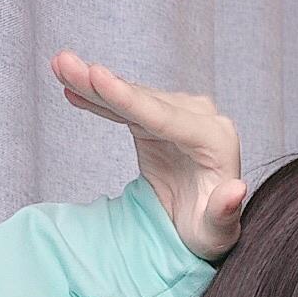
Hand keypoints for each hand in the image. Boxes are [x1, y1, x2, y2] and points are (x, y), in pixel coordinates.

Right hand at [50, 49, 246, 261]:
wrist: (203, 226)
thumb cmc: (209, 232)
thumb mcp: (217, 234)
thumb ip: (224, 214)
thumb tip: (237, 190)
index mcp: (217, 140)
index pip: (165, 117)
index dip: (128, 98)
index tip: (98, 76)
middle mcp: (202, 119)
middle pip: (144, 100)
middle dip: (101, 83)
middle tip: (64, 62)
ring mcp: (180, 115)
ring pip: (132, 97)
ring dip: (93, 83)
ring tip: (60, 64)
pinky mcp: (160, 119)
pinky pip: (126, 107)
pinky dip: (99, 99)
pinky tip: (71, 85)